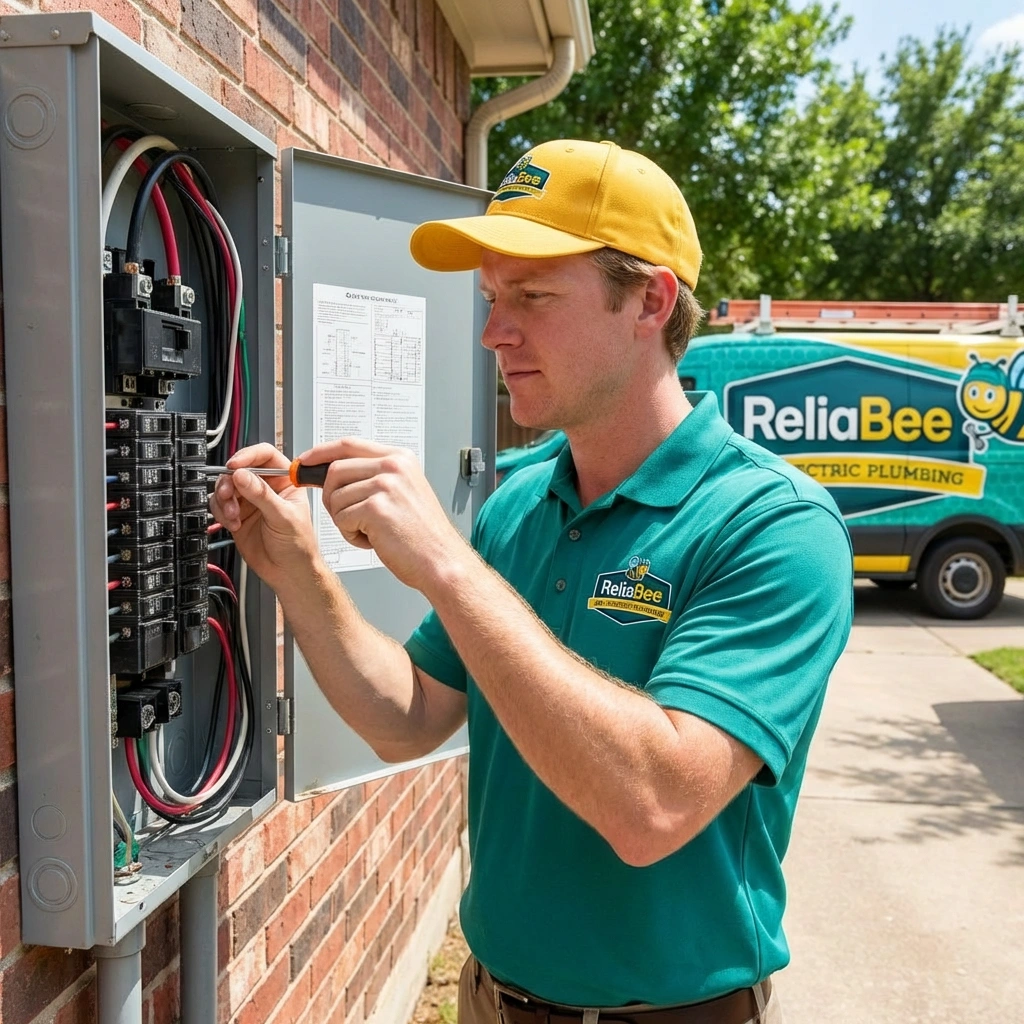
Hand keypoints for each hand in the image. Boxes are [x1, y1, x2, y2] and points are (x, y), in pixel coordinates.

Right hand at [209, 443, 319, 589]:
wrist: (289, 573)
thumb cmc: (298, 546)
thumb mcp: (284, 517)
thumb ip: (262, 495)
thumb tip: (243, 476)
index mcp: (285, 480)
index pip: (265, 456)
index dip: (248, 456)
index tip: (235, 466)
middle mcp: (266, 487)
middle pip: (240, 469)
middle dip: (230, 481)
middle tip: (228, 493)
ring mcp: (250, 501)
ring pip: (226, 486)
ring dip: (224, 498)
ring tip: (233, 514)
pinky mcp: (237, 515)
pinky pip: (219, 505)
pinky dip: (221, 512)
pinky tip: (232, 523)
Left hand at [305, 437, 469, 592]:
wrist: (441, 561)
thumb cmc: (421, 535)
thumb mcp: (403, 492)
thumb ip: (373, 476)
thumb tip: (331, 473)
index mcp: (400, 458)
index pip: (349, 444)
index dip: (321, 452)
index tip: (304, 461)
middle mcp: (394, 467)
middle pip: (336, 470)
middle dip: (331, 497)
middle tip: (347, 517)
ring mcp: (386, 485)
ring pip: (336, 497)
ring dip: (345, 520)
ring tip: (371, 531)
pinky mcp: (377, 508)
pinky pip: (341, 519)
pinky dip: (351, 535)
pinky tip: (374, 540)